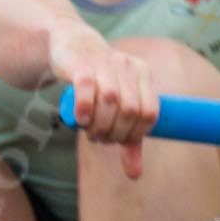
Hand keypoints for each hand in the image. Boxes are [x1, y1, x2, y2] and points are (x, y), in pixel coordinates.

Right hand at [46, 27, 156, 179]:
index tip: (117, 140)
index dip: (135, 134)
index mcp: (142, 74)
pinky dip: (85, 109)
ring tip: (89, 131)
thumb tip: (134, 176)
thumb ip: (128, 139)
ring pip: (110, 101)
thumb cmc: (97, 81)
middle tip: (99, 137)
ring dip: (99, 125)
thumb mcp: (117, 107)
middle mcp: (127, 66)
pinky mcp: (81, 64)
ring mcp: (104, 63)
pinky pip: (87, 88)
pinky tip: (79, 119)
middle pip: (130, 110)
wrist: (70, 45)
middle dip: (114, 132)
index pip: (150, 113)